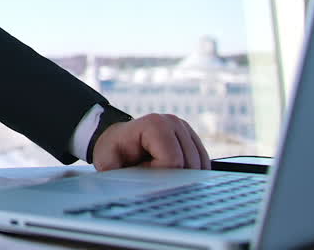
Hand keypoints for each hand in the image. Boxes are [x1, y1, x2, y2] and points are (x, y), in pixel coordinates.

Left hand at [92, 113, 209, 170]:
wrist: (116, 142)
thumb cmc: (112, 153)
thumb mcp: (109, 165)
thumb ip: (124, 176)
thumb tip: (143, 191)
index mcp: (154, 124)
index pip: (172, 162)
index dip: (157, 175)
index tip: (140, 170)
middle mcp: (174, 123)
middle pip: (189, 165)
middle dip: (171, 178)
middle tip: (149, 172)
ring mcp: (186, 129)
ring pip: (200, 167)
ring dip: (182, 178)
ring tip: (158, 171)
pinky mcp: (193, 139)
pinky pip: (203, 165)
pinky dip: (191, 176)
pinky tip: (172, 174)